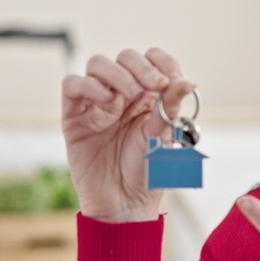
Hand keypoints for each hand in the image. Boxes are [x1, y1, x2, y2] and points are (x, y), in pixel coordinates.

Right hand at [61, 48, 196, 221]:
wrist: (123, 203)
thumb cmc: (146, 171)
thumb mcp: (162, 138)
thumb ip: (169, 109)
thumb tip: (187, 83)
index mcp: (149, 95)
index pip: (154, 60)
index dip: (163, 63)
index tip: (173, 79)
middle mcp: (122, 94)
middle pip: (126, 58)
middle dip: (142, 67)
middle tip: (154, 85)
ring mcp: (97, 102)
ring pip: (98, 64)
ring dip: (117, 74)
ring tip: (129, 95)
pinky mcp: (74, 114)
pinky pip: (72, 85)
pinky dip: (88, 85)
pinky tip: (106, 101)